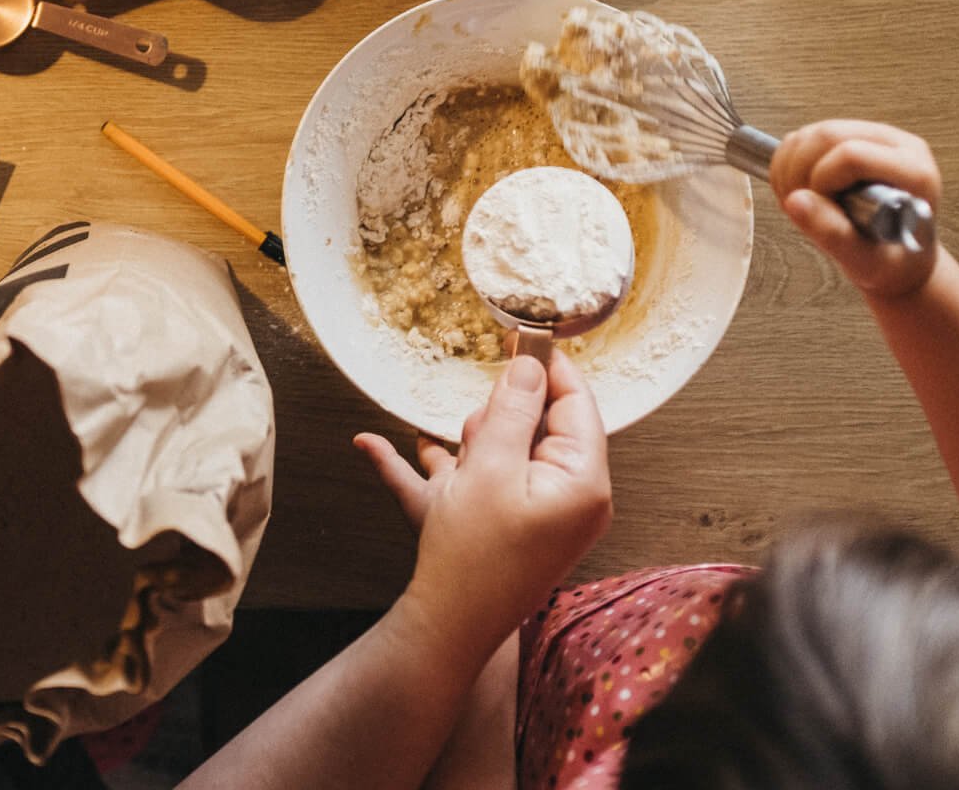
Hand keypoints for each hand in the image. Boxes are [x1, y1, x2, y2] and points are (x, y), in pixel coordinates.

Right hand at [355, 353, 610, 645]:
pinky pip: (471, 482)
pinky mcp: (505, 525)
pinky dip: (436, 469)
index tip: (523, 332)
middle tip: (472, 440)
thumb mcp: (491, 469)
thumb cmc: (472, 556)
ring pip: (500, 452)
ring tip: (446, 467)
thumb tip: (530, 363)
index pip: (577, 405)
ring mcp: (537, 513)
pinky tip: (377, 448)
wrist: (446, 627)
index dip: (549, 368)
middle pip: (537, 427)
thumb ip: (513, 410)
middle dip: (496, 423)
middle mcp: (569, 498)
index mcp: (582, 483)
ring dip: (466, 448)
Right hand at [770, 119, 939, 298]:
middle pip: (827, 135)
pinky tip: (797, 192)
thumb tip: (796, 201)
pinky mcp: (848, 137)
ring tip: (799, 203)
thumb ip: (833, 233)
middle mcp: (897, 146)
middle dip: (799, 172)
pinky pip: (803, 138)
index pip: (853, 155)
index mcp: (914, 173)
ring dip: (789, 169)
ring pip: (810, 133)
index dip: (821, 180)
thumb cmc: (892, 262)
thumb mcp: (865, 260)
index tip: (820, 210)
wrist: (897, 259)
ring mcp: (871, 137)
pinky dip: (785, 165)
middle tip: (800, 207)